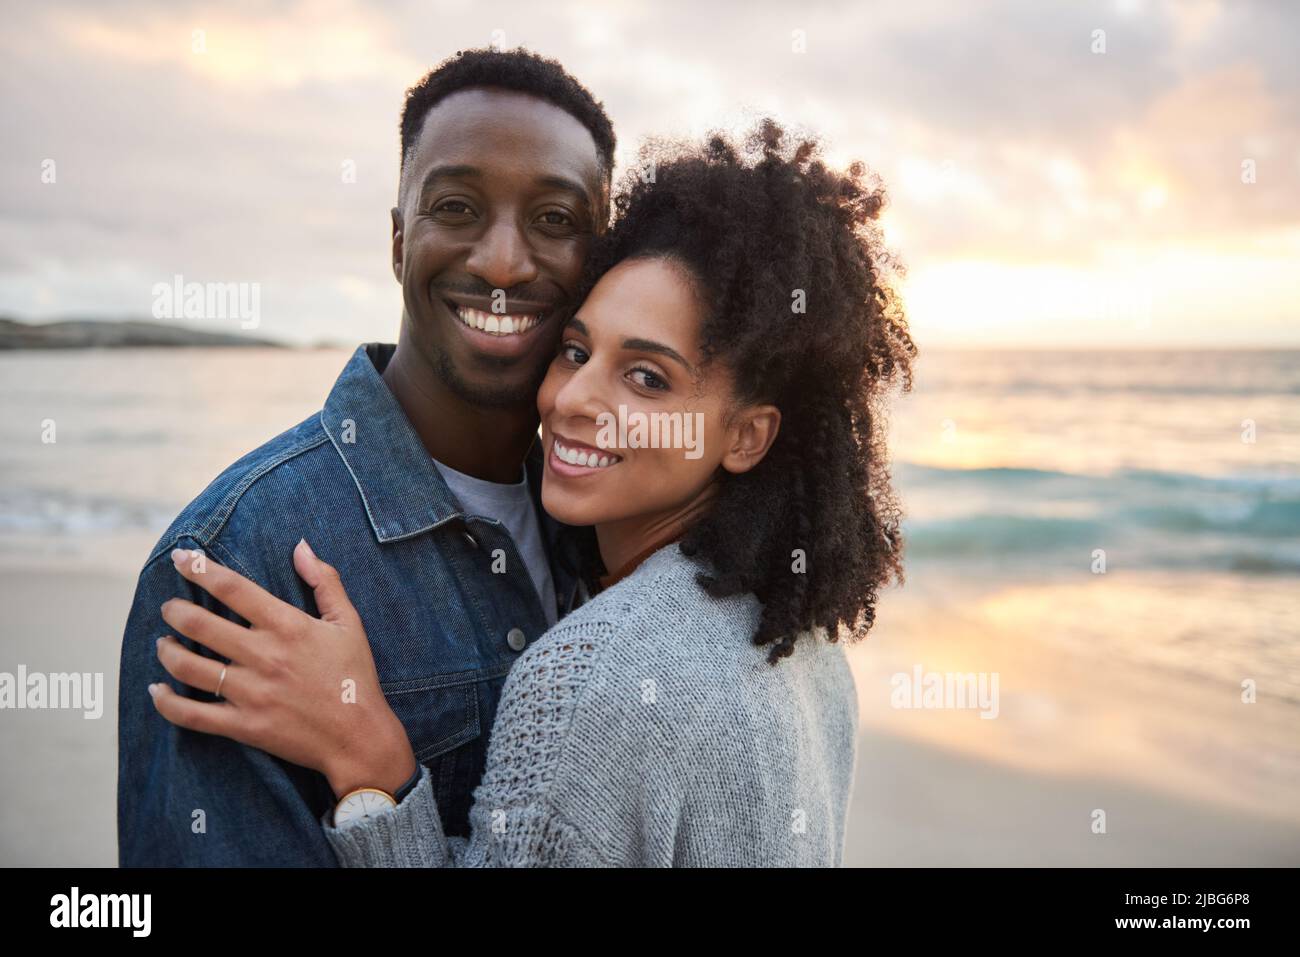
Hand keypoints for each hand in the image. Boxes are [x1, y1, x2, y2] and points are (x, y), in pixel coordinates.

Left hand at [151, 539, 416, 799]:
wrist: (359, 738)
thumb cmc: (355, 676)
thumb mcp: (349, 623)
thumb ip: (325, 581)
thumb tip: (301, 546)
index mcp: (288, 626)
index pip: (233, 588)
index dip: (200, 569)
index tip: (180, 558)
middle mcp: (264, 656)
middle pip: (200, 624)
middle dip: (175, 610)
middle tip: (170, 608)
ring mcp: (250, 693)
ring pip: (187, 667)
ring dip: (167, 651)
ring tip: (164, 644)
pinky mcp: (243, 726)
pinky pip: (191, 714)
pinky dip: (166, 703)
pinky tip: (158, 691)